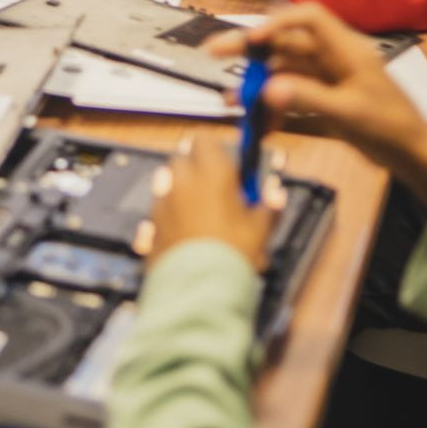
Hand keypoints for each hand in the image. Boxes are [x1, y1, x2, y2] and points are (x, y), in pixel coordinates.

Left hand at [142, 135, 275, 269]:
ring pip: (168, 182)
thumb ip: (269, 206)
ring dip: (181, 189)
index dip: (214, 148)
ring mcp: (162, 201)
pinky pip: (159, 209)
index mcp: (210, 172)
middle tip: (216, 188)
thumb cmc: (232, 254)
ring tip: (200, 212)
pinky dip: (170, 214)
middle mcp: (181, 180)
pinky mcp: (150, 224)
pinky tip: (185, 231)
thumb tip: (276, 193)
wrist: (199, 289)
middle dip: (196, 167)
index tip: (226, 162)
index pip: (204, 139)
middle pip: (183, 158)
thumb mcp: (260, 230)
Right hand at [209, 3, 426, 223]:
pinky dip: (273, 106)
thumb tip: (268, 89)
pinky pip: (291, 96)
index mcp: (346, 49)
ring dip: (258, 83)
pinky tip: (257, 122)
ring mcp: (329, 80)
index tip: (250, 39)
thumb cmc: (393, 128)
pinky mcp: (325, 100)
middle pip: (287, 42)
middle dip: (251, 48)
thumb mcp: (350, 113)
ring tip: (232, 99)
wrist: (416, 156)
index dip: (276, 22)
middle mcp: (334, 58)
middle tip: (215, 52)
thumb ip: (308, 99)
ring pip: (284, 71)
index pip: (308, 17)